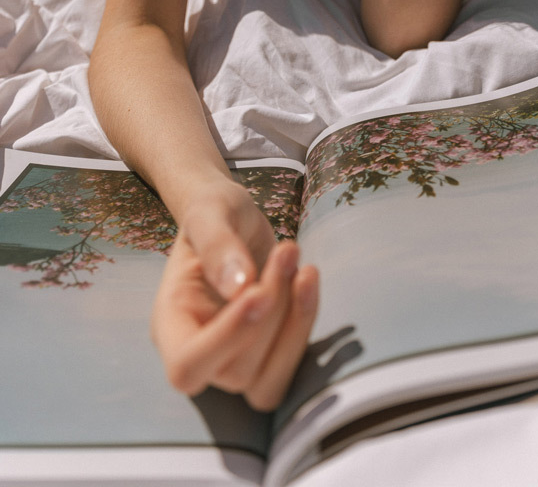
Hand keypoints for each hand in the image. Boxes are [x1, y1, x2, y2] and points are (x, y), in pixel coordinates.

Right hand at [151, 180, 318, 410]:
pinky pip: (292, 364)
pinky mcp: (267, 355)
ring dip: (294, 324)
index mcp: (171, 322)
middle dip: (271, 312)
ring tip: (302, 265)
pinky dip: (306, 323)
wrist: (233, 217)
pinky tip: (308, 276)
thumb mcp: (209, 212)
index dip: (225, 340)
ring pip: (268, 382)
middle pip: (236, 372)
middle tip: (285, 252)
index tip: (258, 291)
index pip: (186, 365)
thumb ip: (217, 245)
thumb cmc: (213, 212)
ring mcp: (234, 360)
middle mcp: (199, 351)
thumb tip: (238, 287)